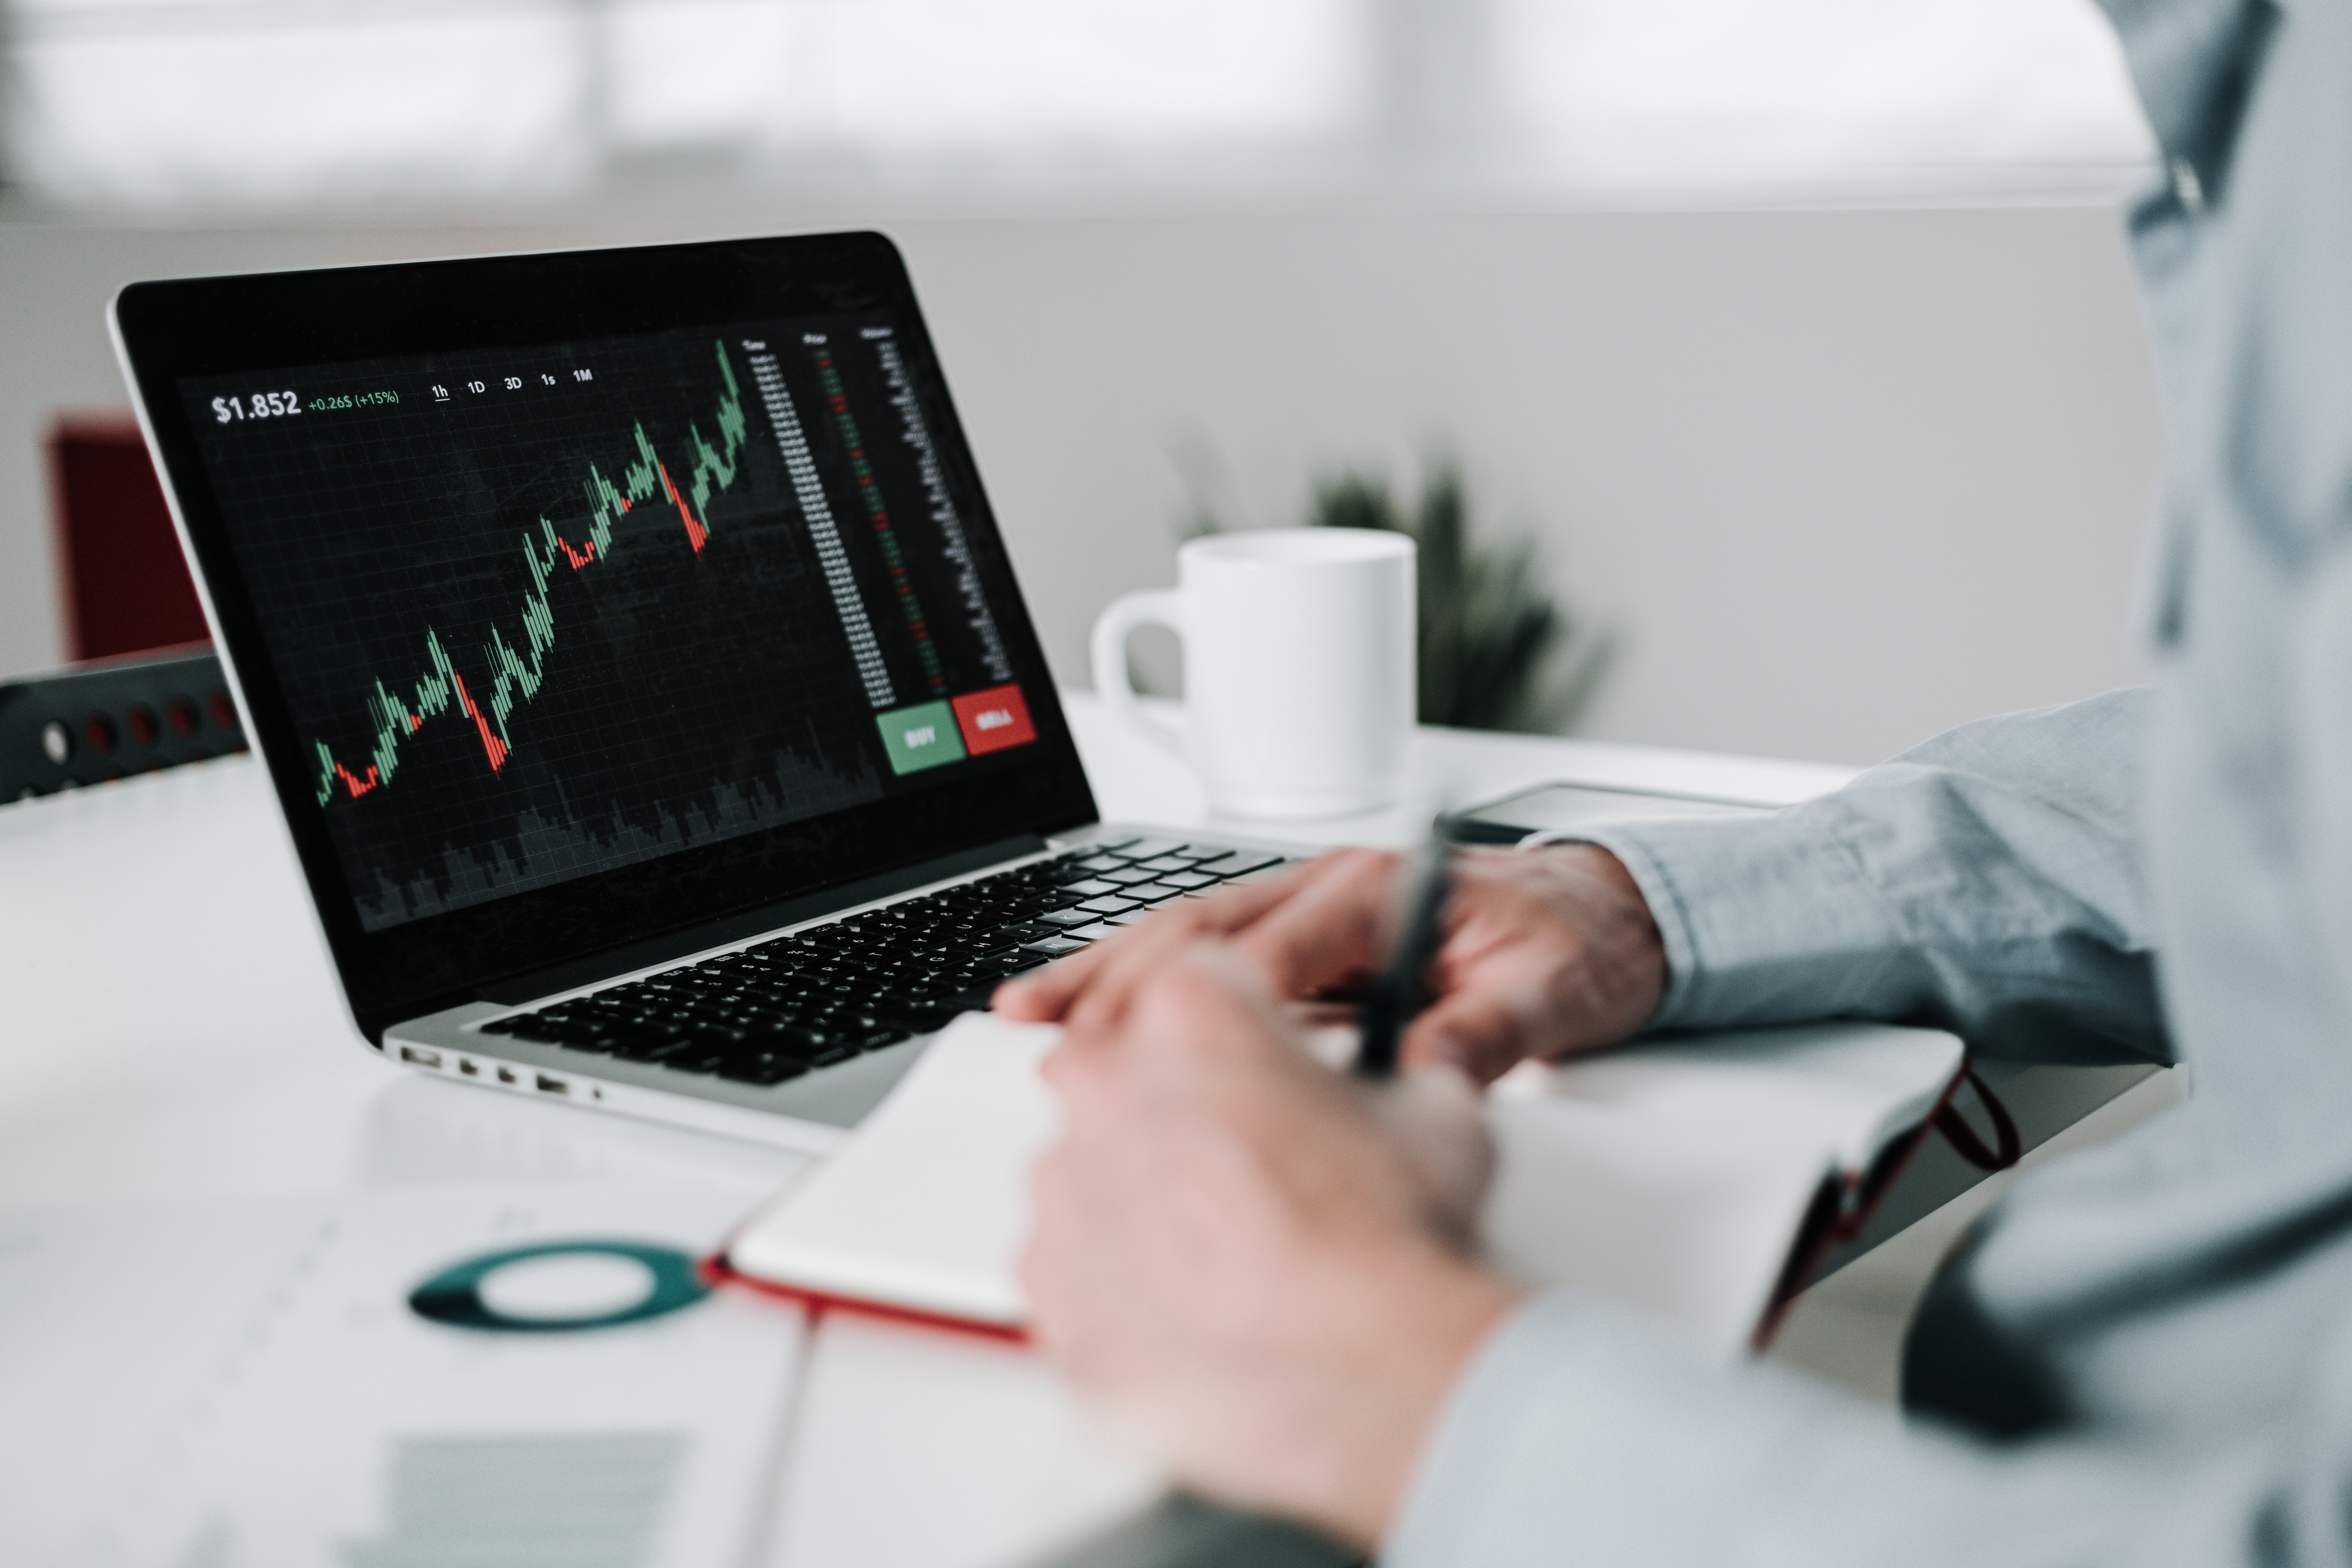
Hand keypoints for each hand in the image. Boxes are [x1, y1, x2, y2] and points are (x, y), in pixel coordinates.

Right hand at [997, 843, 1666, 1081]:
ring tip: (1032, 1010)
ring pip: (1188, 936)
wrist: (1614, 916)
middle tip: (1047, 1026)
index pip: (1274, 947)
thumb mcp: (1553, 997)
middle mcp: (1332, 887)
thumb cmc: (1580, 945)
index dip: (1210, 1003)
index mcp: (1381, 890)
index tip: (1157, 1055)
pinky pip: (1211, 958)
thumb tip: (1423, 1081)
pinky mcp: (1308, 942)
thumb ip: (1483, 1036)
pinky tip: (1097, 1014)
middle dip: (1118, 976)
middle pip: (1200, 927)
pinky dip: (1147, 984)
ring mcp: (1312, 910)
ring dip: (1110, 973)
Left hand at [1023, 941, 1521, 1544]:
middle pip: (1126, 1072)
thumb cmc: (1392, 1239)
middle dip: (1181, 1109)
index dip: (1241, 1030)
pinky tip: (1193, 1304)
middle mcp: (1107, 1083)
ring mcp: (1064, 1186)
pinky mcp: (1047, 1283)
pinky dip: (1120, 1282)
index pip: (1193, 982)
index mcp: (1193, 1007)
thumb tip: (1399, 1080)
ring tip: (1230, 1248)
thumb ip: (1390, 1074)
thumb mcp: (1433, 1110)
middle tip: (1248, 1162)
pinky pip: (1072, 1267)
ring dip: (1144, 1196)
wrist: (1367, 1372)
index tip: (1256, 1065)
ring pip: (1091, 1171)